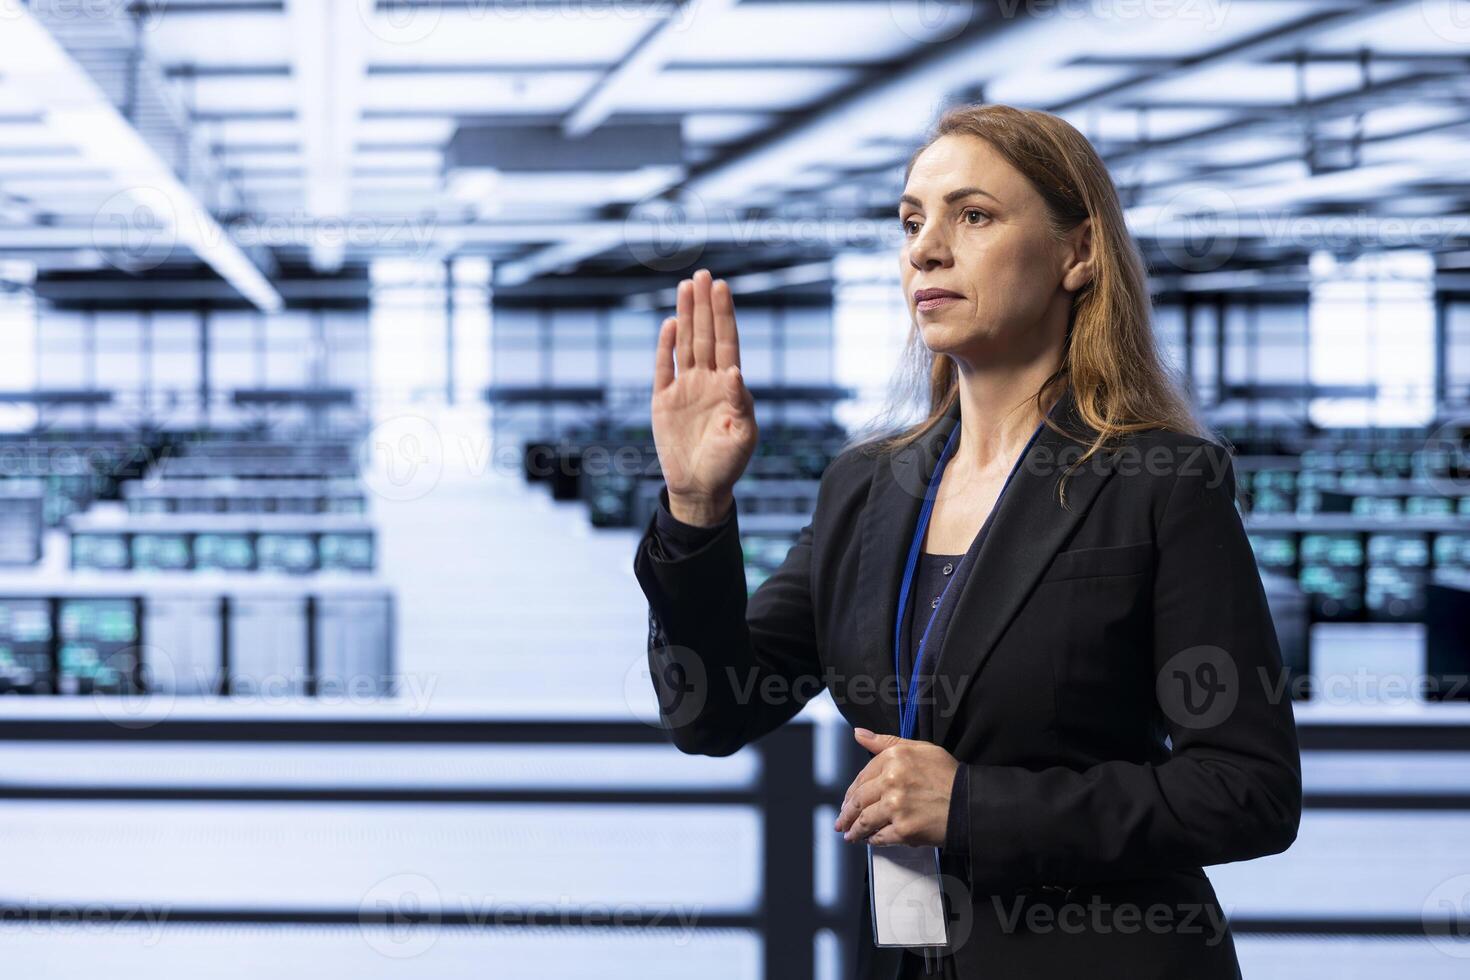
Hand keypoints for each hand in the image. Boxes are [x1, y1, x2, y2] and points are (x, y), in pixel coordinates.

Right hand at [651, 268, 756, 525]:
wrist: (699, 488)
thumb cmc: (727, 464)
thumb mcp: (743, 437)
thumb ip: (740, 404)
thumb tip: (734, 372)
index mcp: (729, 386)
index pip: (727, 342)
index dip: (724, 315)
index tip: (722, 287)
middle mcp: (707, 381)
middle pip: (706, 335)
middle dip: (705, 305)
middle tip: (704, 274)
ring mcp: (685, 389)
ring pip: (686, 344)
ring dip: (686, 316)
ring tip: (686, 286)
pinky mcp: (664, 401)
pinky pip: (664, 368)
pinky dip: (666, 347)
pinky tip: (670, 324)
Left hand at [834, 728, 959, 847]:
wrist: (969, 803)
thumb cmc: (947, 775)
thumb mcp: (919, 749)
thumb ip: (885, 742)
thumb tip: (858, 734)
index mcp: (893, 758)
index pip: (862, 777)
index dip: (852, 792)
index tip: (847, 800)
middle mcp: (891, 781)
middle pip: (859, 800)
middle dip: (846, 814)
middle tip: (841, 822)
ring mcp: (896, 807)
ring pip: (865, 820)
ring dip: (854, 830)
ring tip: (851, 835)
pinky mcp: (903, 829)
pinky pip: (880, 837)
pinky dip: (873, 840)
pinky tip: (869, 841)